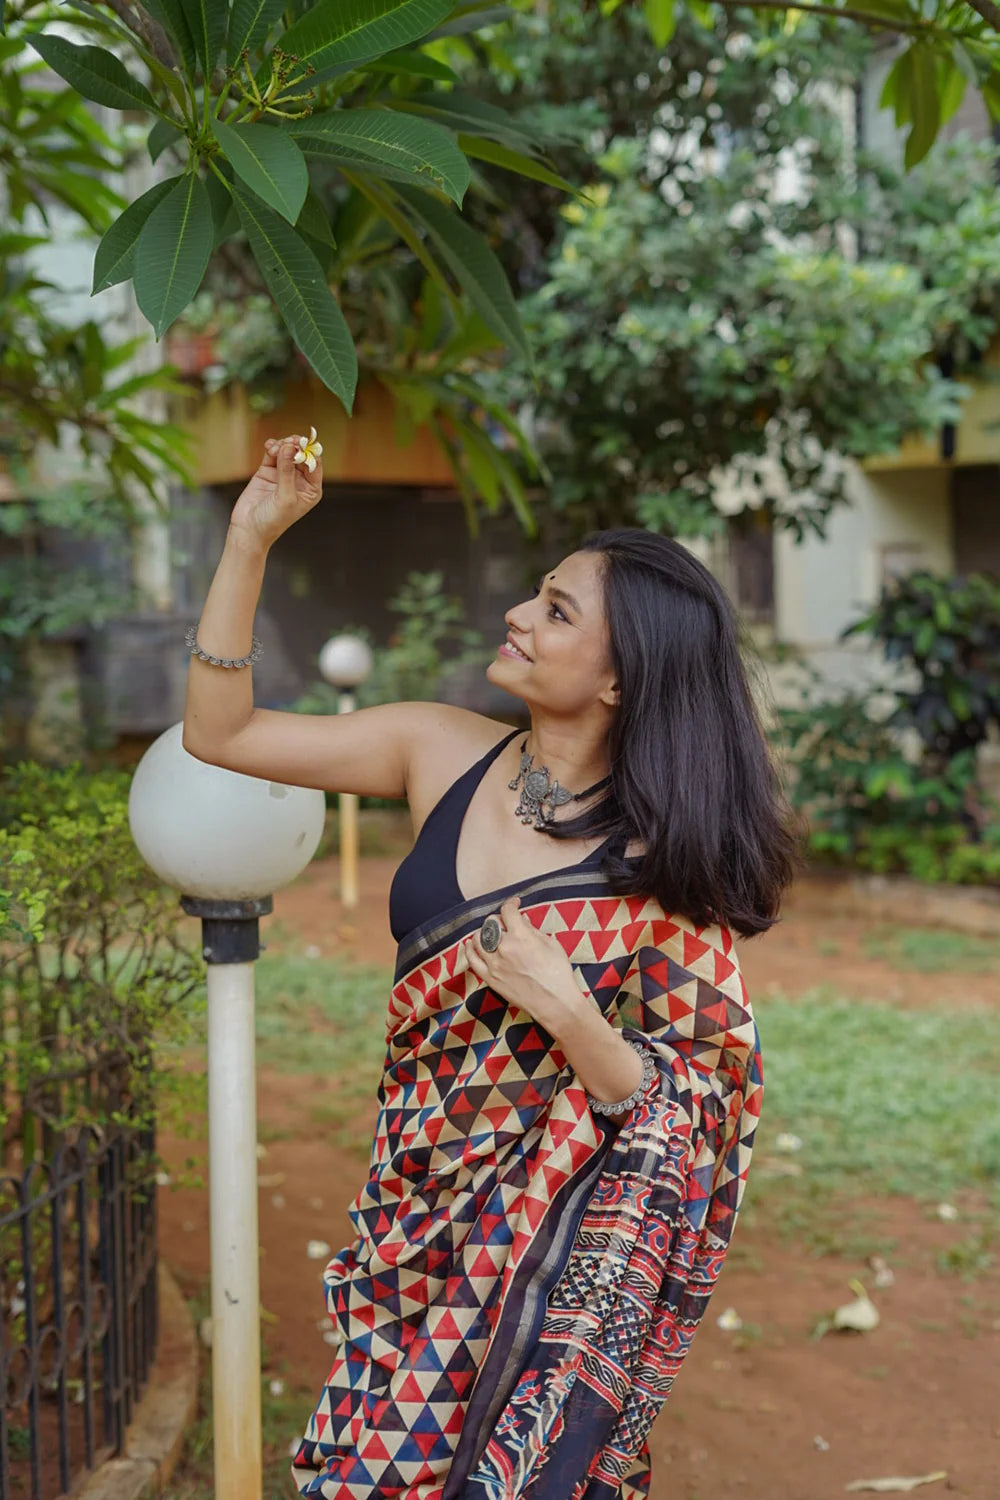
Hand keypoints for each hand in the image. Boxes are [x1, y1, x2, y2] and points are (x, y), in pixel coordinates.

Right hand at [228, 433, 322, 551]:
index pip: (314, 464)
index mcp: (310, 489)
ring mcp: (283, 474)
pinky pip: (272, 454)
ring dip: (283, 445)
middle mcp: (299, 480)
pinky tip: (269, 446)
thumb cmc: (273, 520)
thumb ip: (287, 471)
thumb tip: (289, 448)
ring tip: (275, 447)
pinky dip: (272, 447)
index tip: (302, 443)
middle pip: (301, 455)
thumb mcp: (285, 497)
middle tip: (290, 441)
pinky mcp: (267, 472)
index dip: (309, 452)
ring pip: (286, 451)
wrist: (249, 529)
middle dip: (295, 446)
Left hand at [464, 896, 581, 1040]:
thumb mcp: (552, 945)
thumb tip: (522, 920)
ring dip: (484, 932)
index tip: (515, 904)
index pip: (508, 911)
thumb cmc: (558, 974)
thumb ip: (533, 930)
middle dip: (499, 919)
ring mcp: (494, 963)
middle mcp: (504, 947)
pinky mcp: (490, 978)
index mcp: (521, 936)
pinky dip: (470, 949)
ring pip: (478, 938)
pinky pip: (472, 960)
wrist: (555, 1002)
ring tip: (490, 932)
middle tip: (506, 922)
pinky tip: (472, 944)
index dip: (511, 903)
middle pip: (491, 923)